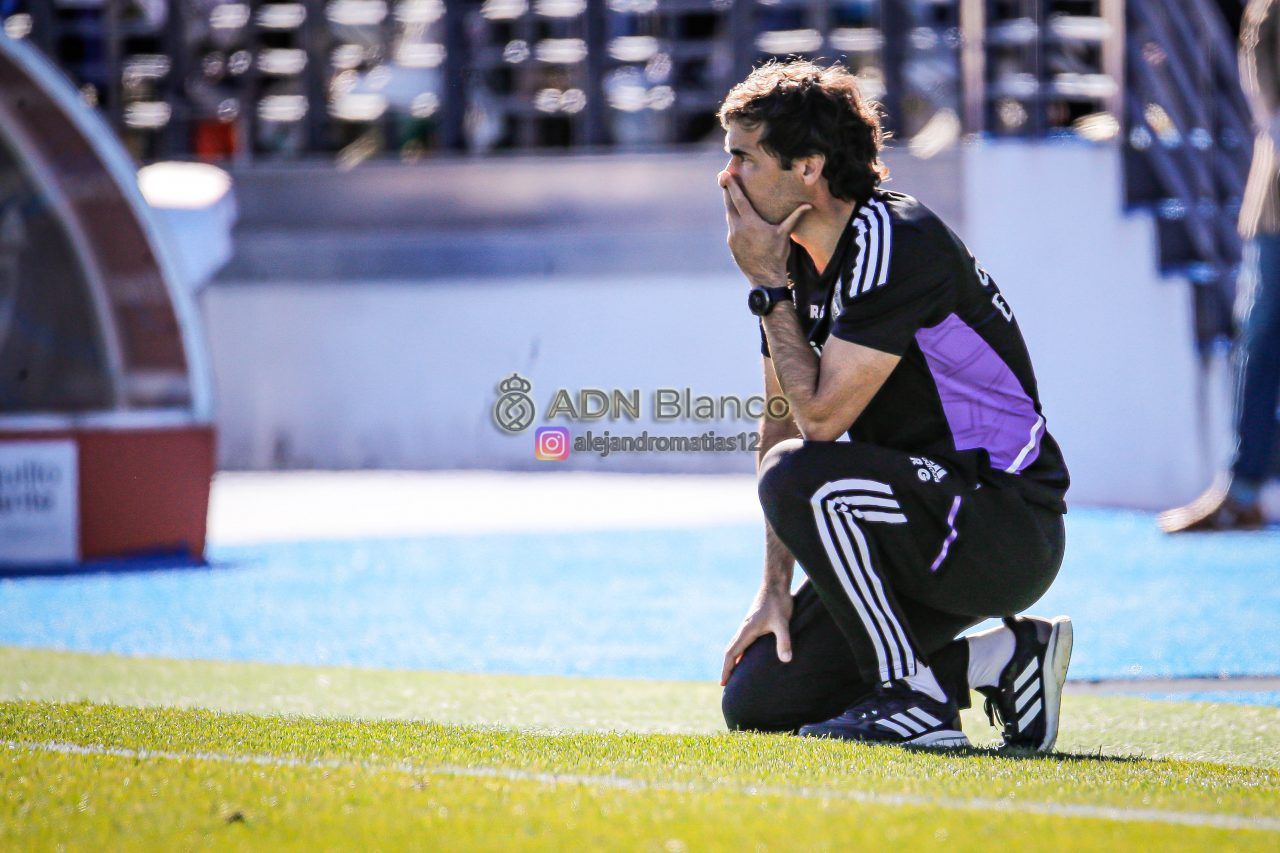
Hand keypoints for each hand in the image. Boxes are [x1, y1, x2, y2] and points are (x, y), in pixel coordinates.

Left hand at [718, 171, 810, 287]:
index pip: (738, 199)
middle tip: (724, 177)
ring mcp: (732, 237)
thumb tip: (809, 205)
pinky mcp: (731, 244)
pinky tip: (738, 216)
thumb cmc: (777, 254)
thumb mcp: (785, 234)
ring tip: (731, 195)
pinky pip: (731, 227)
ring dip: (730, 205)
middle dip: (727, 191)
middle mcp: (737, 228)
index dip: (731, 185)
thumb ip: (795, 217)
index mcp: (750, 222)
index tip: (725, 174)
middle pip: (729, 204)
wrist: (765, 277)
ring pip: (729, 216)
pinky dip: (733, 219)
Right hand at [720, 585, 793, 685]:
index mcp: (746, 631)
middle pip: (730, 651)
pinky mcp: (753, 623)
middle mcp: (744, 629)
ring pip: (735, 645)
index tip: (723, 683)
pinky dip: (739, 652)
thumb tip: (786, 660)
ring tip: (733, 673)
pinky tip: (746, 657)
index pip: (731, 654)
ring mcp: (748, 625)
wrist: (776, 584)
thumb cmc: (778, 602)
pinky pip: (742, 641)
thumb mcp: (782, 622)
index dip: (727, 669)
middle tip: (724, 683)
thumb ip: (784, 641)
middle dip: (727, 667)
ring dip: (732, 659)